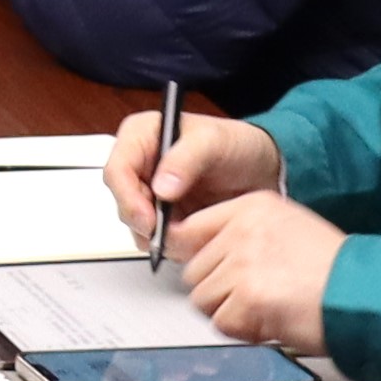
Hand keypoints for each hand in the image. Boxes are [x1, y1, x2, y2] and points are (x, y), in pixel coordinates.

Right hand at [104, 104, 285, 243]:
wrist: (262, 170)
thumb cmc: (238, 144)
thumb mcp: (215, 142)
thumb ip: (187, 158)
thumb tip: (161, 187)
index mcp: (142, 136)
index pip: (117, 170)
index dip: (127, 198)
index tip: (149, 220)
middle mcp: (140, 165)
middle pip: (123, 202)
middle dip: (146, 222)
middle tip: (170, 236)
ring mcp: (150, 192)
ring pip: (137, 225)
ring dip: (160, 236)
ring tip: (191, 234)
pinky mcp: (164, 216)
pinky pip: (156, 238)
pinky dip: (172, 244)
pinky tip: (194, 237)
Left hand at [166, 188, 344, 351]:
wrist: (366, 294)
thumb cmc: (336, 269)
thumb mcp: (288, 228)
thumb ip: (244, 235)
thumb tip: (206, 254)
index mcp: (252, 207)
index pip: (190, 230)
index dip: (198, 259)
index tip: (207, 272)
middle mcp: (242, 229)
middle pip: (193, 270)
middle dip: (219, 292)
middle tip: (253, 298)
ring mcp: (243, 262)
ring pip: (203, 300)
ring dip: (230, 313)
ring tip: (266, 309)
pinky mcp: (248, 297)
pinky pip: (222, 324)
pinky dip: (244, 331)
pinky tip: (271, 321)